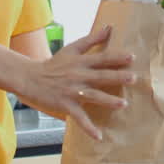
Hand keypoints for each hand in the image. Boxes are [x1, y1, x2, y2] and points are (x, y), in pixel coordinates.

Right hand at [16, 25, 134, 139]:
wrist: (30, 78)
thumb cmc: (54, 64)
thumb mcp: (72, 48)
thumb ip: (91, 39)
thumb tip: (109, 27)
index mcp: (80, 61)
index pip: (101, 58)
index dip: (116, 57)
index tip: (132, 57)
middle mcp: (77, 75)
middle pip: (100, 76)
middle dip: (116, 77)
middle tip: (133, 78)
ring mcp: (71, 91)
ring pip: (92, 96)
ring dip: (108, 101)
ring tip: (123, 104)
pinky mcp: (65, 105)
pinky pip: (78, 118)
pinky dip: (88, 128)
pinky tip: (98, 136)